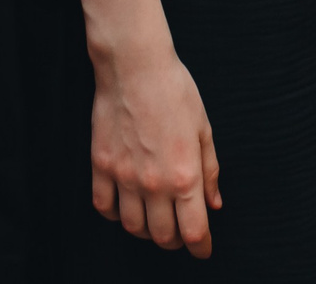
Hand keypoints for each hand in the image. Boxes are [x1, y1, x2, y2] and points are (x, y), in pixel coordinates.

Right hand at [90, 38, 219, 255]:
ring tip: (154, 220)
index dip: (201, 247)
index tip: (203, 249)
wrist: (135, 66)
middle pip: (163, 236)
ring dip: (146, 231)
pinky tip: (126, 206)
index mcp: (185, 175)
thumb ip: (210, 170)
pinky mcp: (101, 166)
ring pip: (133, 227)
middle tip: (180, 231)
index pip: (193, 231)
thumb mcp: (204, 129)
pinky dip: (116, 214)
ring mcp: (124, 176)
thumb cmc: (174, 91)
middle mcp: (154, 183)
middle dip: (175, 241)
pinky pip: (104, 207)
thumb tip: (213, 204)